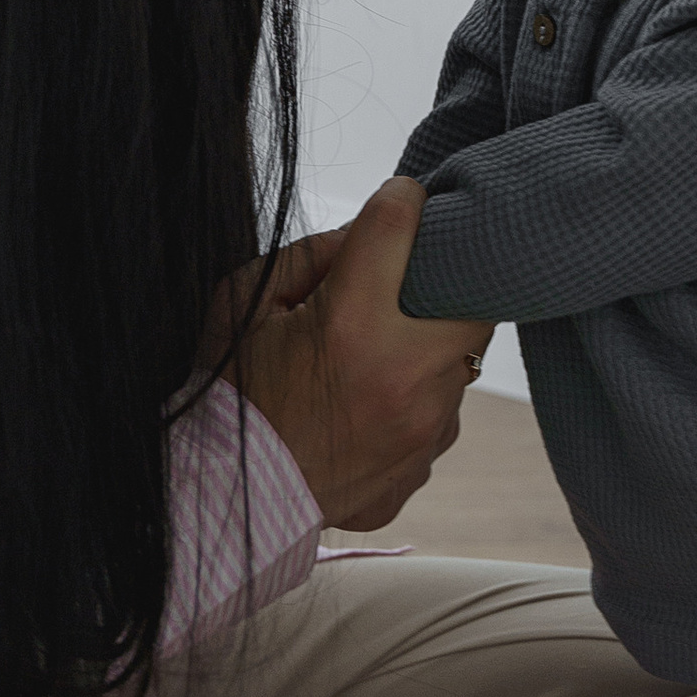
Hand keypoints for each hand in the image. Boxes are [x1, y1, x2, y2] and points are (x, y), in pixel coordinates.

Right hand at [231, 178, 494, 530]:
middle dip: (446, 284)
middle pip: (474, 298)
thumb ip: (312, 255)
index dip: (402, 199)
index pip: (403, 222)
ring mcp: (422, 430)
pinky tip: (364, 410)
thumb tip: (368, 231)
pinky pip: (438, 418)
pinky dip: (412, 405)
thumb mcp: (243, 302)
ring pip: (460, 364)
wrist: (222, 497)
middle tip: (406, 288)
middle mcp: (403, 376)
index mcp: (353, 324)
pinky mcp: (421, 466)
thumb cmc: (229, 393)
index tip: (397, 204)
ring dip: (428, 350)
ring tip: (369, 362)